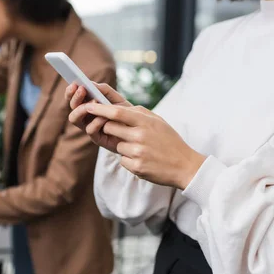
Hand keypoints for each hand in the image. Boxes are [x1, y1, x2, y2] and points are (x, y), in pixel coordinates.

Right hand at [66, 82, 130, 152]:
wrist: (137, 130)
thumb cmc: (126, 113)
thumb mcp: (116, 98)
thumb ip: (104, 90)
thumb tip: (91, 84)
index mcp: (87, 106)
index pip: (73, 98)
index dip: (71, 91)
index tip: (74, 83)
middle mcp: (85, 117)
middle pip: (72, 108)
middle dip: (75, 98)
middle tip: (82, 89)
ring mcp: (89, 127)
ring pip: (74, 119)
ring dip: (81, 109)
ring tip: (94, 102)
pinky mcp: (96, 138)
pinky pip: (89, 129)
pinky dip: (96, 121)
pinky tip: (105, 116)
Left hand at [85, 103, 206, 188]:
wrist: (185, 166)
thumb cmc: (170, 141)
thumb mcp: (158, 122)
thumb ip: (139, 114)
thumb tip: (117, 106)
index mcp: (146, 121)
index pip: (117, 112)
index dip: (100, 109)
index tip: (89, 106)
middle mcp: (140, 136)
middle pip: (110, 128)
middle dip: (110, 128)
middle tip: (122, 131)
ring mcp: (138, 152)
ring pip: (117, 145)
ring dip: (124, 146)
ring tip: (142, 149)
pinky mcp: (136, 167)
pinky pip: (122, 160)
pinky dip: (129, 159)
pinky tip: (144, 159)